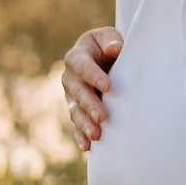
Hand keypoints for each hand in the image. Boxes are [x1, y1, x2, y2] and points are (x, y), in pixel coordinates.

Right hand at [63, 27, 122, 150]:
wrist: (102, 58)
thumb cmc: (108, 46)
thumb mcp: (108, 38)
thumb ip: (111, 40)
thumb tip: (115, 48)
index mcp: (77, 57)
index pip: (82, 66)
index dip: (93, 76)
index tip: (107, 86)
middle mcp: (70, 77)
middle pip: (77, 91)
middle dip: (89, 104)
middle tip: (102, 117)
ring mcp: (71, 95)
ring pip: (75, 110)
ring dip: (84, 123)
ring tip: (96, 135)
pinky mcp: (76, 110)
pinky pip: (76, 124)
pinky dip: (80, 135)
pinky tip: (87, 146)